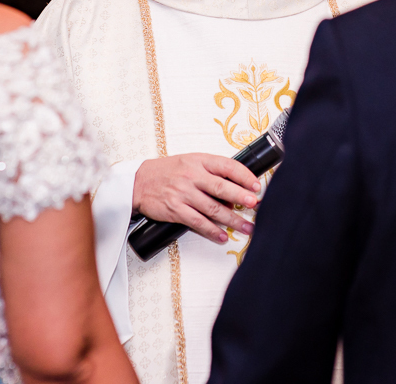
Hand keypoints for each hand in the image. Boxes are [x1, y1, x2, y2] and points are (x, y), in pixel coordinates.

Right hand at [133, 154, 260, 243]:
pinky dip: (212, 231)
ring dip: (232, 220)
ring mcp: (183, 194)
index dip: (244, 176)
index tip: (256, 185)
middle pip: (221, 187)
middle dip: (241, 197)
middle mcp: (191, 176)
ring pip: (212, 208)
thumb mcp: (190, 163)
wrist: (138, 181)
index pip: (226, 166)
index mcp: (198, 161)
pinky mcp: (175, 210)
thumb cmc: (168, 172)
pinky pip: (197, 222)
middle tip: (256, 204)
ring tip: (246, 227)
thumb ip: (211, 174)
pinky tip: (222, 236)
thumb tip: (233, 195)